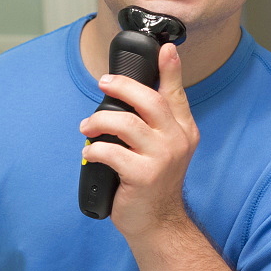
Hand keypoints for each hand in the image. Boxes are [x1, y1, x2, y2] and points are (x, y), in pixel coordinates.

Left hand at [80, 42, 199, 239]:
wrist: (157, 222)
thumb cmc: (152, 181)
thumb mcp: (163, 147)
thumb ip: (154, 120)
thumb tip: (129, 90)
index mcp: (183, 130)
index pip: (176, 93)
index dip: (171, 69)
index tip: (166, 48)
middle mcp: (177, 141)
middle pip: (150, 101)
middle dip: (122, 87)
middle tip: (103, 84)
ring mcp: (162, 159)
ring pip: (126, 123)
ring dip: (99, 121)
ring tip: (87, 126)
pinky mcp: (143, 176)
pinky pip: (111, 152)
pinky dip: (94, 149)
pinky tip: (89, 152)